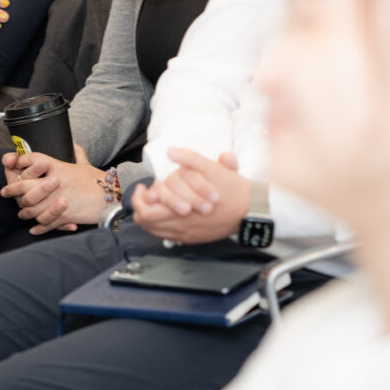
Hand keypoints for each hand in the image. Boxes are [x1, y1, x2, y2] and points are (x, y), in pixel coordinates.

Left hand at [0, 144, 106, 234]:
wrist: (112, 198)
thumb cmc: (99, 181)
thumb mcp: (86, 164)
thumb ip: (77, 153)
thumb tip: (72, 144)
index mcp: (59, 167)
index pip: (32, 160)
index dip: (19, 162)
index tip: (12, 165)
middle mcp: (55, 182)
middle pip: (24, 185)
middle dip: (12, 189)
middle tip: (5, 191)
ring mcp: (57, 200)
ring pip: (31, 207)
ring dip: (23, 211)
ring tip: (20, 212)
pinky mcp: (63, 215)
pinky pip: (45, 223)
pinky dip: (38, 227)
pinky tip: (33, 228)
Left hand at [131, 150, 249, 243]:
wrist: (250, 211)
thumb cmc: (232, 190)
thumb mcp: (212, 169)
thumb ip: (190, 159)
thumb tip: (171, 151)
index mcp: (182, 208)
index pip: (146, 209)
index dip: (139, 198)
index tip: (142, 187)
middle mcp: (180, 224)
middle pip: (146, 221)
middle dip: (140, 207)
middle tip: (144, 195)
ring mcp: (185, 233)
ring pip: (154, 230)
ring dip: (149, 216)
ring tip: (153, 204)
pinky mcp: (192, 239)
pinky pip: (166, 237)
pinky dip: (159, 226)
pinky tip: (165, 214)